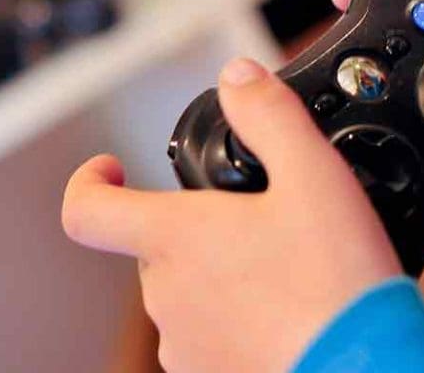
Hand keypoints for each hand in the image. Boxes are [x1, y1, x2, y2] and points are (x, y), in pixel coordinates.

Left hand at [62, 58, 400, 372]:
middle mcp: (165, 295)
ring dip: (217, 276)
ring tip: (280, 271)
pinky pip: (207, 338)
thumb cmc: (337, 289)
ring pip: (184, 293)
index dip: (88, 182)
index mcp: (172, 240)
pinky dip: (234, 321)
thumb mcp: (313, 177)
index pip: (85, 210)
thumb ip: (269, 116)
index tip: (111, 168)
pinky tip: (283, 314)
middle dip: (193, 227)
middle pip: (153, 246)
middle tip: (254, 222)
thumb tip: (237, 78)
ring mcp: (184, 345)